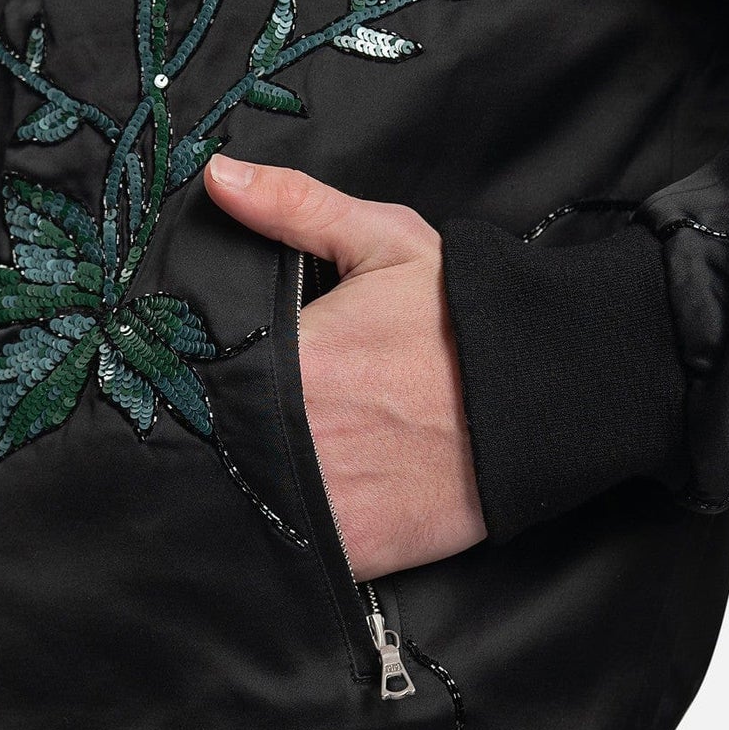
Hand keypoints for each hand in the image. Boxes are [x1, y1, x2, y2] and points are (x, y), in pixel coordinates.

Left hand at [205, 155, 485, 580]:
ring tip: (245, 470)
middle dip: (207, 434)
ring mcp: (323, 501)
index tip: (178, 376)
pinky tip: (286, 515)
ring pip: (244, 502)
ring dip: (236, 489)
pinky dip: (280, 541)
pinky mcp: (355, 552)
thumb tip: (216, 176)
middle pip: (213, 444)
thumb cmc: (466, 318)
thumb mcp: (388, 243)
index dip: (184, 380)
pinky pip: (291, 553)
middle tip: (210, 425)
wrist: (550, 397)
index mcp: (292, 360)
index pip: (198, 377)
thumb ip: (295, 207)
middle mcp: (295, 437)